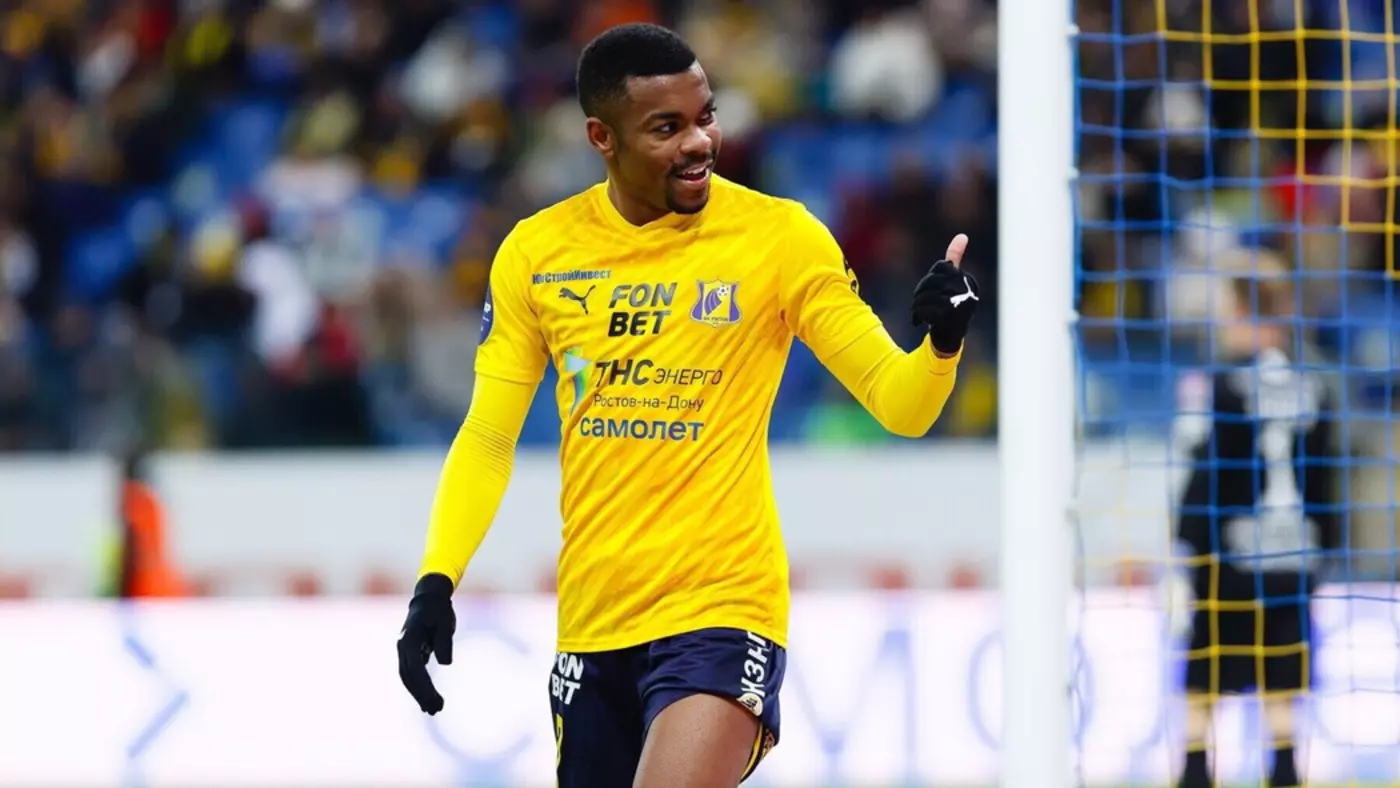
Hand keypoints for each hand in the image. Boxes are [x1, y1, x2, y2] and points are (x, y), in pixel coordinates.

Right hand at [396, 573, 455, 713]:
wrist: (429, 598)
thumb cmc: (439, 610)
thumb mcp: (445, 623)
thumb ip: (444, 642)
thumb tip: (445, 663)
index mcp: (410, 638)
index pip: (415, 668)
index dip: (424, 687)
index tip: (436, 701)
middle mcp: (402, 646)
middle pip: (409, 676)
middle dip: (421, 695)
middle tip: (435, 710)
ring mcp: (403, 650)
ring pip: (407, 677)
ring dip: (418, 694)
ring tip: (432, 710)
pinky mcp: (409, 653)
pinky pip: (411, 673)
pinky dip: (418, 687)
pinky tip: (426, 700)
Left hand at [910, 233, 979, 355]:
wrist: (949, 337)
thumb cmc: (948, 305)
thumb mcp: (950, 280)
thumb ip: (954, 259)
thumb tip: (962, 236)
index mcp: (969, 281)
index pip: (941, 268)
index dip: (930, 279)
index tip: (932, 289)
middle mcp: (969, 292)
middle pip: (932, 281)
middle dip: (920, 292)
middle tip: (919, 303)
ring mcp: (961, 307)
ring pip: (926, 297)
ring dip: (917, 306)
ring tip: (920, 314)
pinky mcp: (951, 321)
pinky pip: (926, 311)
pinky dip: (918, 316)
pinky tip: (920, 322)